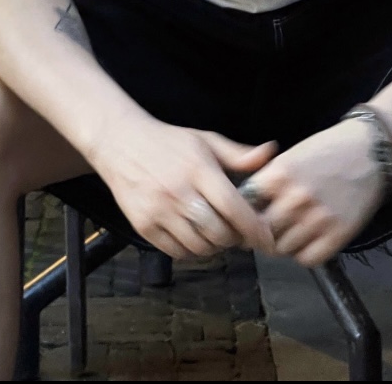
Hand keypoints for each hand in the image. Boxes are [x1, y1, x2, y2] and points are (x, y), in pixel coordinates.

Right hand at [100, 118, 277, 260]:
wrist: (121, 143)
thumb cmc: (168, 142)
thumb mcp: (205, 140)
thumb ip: (238, 153)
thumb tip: (270, 153)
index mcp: (198, 169)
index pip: (233, 207)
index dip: (254, 228)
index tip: (267, 238)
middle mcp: (178, 191)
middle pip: (218, 233)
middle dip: (235, 239)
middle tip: (239, 234)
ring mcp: (159, 211)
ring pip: (199, 247)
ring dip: (215, 247)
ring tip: (218, 235)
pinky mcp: (143, 225)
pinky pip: (176, 252)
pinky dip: (192, 251)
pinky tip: (195, 237)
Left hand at [243, 119, 387, 266]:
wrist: (370, 150)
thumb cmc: (327, 149)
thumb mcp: (291, 156)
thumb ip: (269, 181)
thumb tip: (246, 207)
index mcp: (279, 174)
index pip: (246, 205)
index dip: (245, 213)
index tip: (249, 217)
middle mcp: (295, 198)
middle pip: (263, 231)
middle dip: (264, 232)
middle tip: (271, 230)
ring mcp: (317, 218)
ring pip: (284, 248)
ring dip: (285, 244)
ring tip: (295, 232)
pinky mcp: (338, 234)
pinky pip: (308, 258)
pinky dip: (305, 253)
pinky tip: (310, 240)